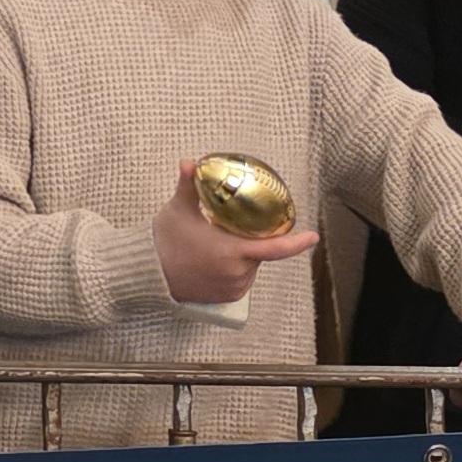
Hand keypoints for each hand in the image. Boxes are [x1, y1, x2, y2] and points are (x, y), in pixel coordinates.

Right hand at [151, 161, 320, 305]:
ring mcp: (232, 289)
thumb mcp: (178, 209)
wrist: (148, 274)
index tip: (313, 236)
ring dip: (243, 257)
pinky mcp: (226, 299)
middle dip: (250, 241)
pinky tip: (215, 262)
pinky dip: (235, 271)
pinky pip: (240, 281)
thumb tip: (190, 162)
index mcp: (233, 252)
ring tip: (216, 247)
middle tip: (226, 230)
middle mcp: (237, 274)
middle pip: (258, 254)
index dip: (297, 243)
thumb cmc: (164, 242)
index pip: (275, 248)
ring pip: (250, 268)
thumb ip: (188, 185)